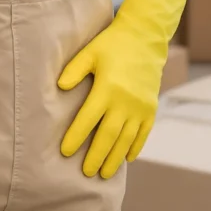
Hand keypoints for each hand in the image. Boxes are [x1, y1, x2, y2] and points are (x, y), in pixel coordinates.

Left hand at [58, 0, 190, 178]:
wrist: (145, 37)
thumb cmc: (112, 44)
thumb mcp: (90, 52)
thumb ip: (74, 70)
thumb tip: (59, 87)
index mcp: (107, 88)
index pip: (88, 119)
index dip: (76, 136)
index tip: (65, 152)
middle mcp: (125, 101)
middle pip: (108, 136)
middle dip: (96, 156)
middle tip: (86, 173)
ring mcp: (140, 107)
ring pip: (126, 140)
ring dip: (114, 158)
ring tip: (104, 173)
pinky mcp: (151, 108)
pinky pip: (144, 134)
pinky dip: (135, 148)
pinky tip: (127, 159)